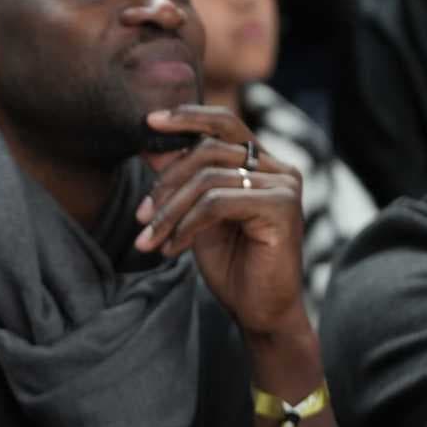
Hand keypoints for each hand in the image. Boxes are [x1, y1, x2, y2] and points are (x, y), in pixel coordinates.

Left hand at [134, 106, 306, 335]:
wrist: (259, 309)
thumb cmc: (231, 262)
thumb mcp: (194, 214)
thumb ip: (180, 179)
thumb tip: (149, 145)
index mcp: (262, 164)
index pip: (223, 124)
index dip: (187, 117)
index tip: (149, 122)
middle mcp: (279, 168)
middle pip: (207, 150)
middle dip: (165, 183)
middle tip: (142, 216)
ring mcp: (284, 186)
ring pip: (206, 179)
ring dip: (169, 211)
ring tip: (151, 238)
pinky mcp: (281, 208)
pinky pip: (216, 204)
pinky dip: (186, 225)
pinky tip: (173, 248)